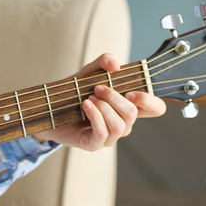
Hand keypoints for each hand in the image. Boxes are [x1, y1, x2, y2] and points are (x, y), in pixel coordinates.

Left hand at [34, 53, 165, 150]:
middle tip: (97, 88)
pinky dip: (95, 116)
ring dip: (104, 107)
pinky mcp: (94, 144)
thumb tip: (115, 65)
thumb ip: (104, 61)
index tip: (132, 92)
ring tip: (88, 98)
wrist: (50, 107)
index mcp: (128, 106)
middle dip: (114, 97)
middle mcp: (123, 123)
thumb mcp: (90, 71)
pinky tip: (85, 105)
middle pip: (133, 114)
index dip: (149, 101)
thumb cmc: (75, 91)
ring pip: (120, 125)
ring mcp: (110, 136)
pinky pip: (103, 133)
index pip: (155, 109)